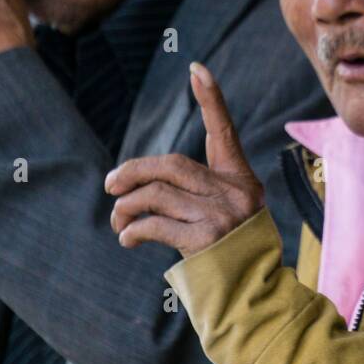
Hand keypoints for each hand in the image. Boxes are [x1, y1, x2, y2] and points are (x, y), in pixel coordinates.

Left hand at [106, 62, 262, 255]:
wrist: (253, 295)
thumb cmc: (233, 255)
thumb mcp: (226, 216)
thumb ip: (197, 195)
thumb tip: (139, 189)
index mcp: (241, 180)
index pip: (224, 132)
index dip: (211, 99)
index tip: (196, 68)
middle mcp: (235, 192)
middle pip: (170, 165)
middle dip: (132, 173)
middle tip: (110, 186)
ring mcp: (222, 215)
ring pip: (156, 194)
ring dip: (126, 207)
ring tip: (118, 221)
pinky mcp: (207, 239)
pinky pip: (155, 224)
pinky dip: (133, 230)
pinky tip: (127, 239)